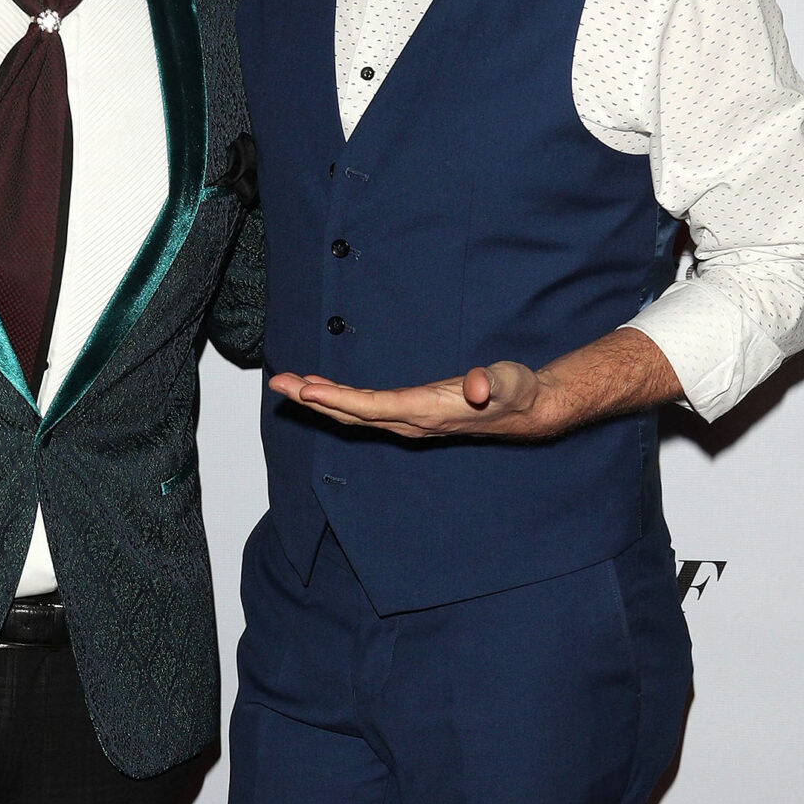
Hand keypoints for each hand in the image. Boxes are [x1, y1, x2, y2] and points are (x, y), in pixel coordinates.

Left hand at [268, 361, 563, 440]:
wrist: (523, 410)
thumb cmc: (514, 390)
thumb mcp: (509, 381)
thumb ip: (493, 382)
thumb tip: (480, 386)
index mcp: (427, 411)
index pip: (375, 407)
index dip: (340, 399)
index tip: (310, 389)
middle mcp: (410, 422)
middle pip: (352, 413)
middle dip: (314, 399)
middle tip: (280, 383)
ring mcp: (406, 421)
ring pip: (353, 414)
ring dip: (319, 400)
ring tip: (287, 384)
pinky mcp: (405, 416)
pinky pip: (362, 410)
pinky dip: (336, 400)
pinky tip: (318, 391)